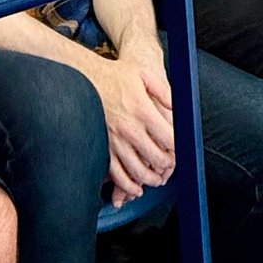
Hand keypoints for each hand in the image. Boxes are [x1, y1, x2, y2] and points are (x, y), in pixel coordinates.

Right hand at [84, 58, 175, 206]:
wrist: (83, 78)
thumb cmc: (113, 76)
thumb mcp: (142, 74)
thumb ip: (163, 90)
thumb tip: (177, 107)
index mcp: (142, 110)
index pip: (169, 138)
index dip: (178, 147)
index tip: (178, 147)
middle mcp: (129, 128)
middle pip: (156, 158)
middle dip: (168, 164)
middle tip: (170, 163)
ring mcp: (114, 141)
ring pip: (138, 171)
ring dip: (152, 179)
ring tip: (157, 178)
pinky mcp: (102, 148)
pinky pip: (116, 174)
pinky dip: (129, 186)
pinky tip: (136, 188)